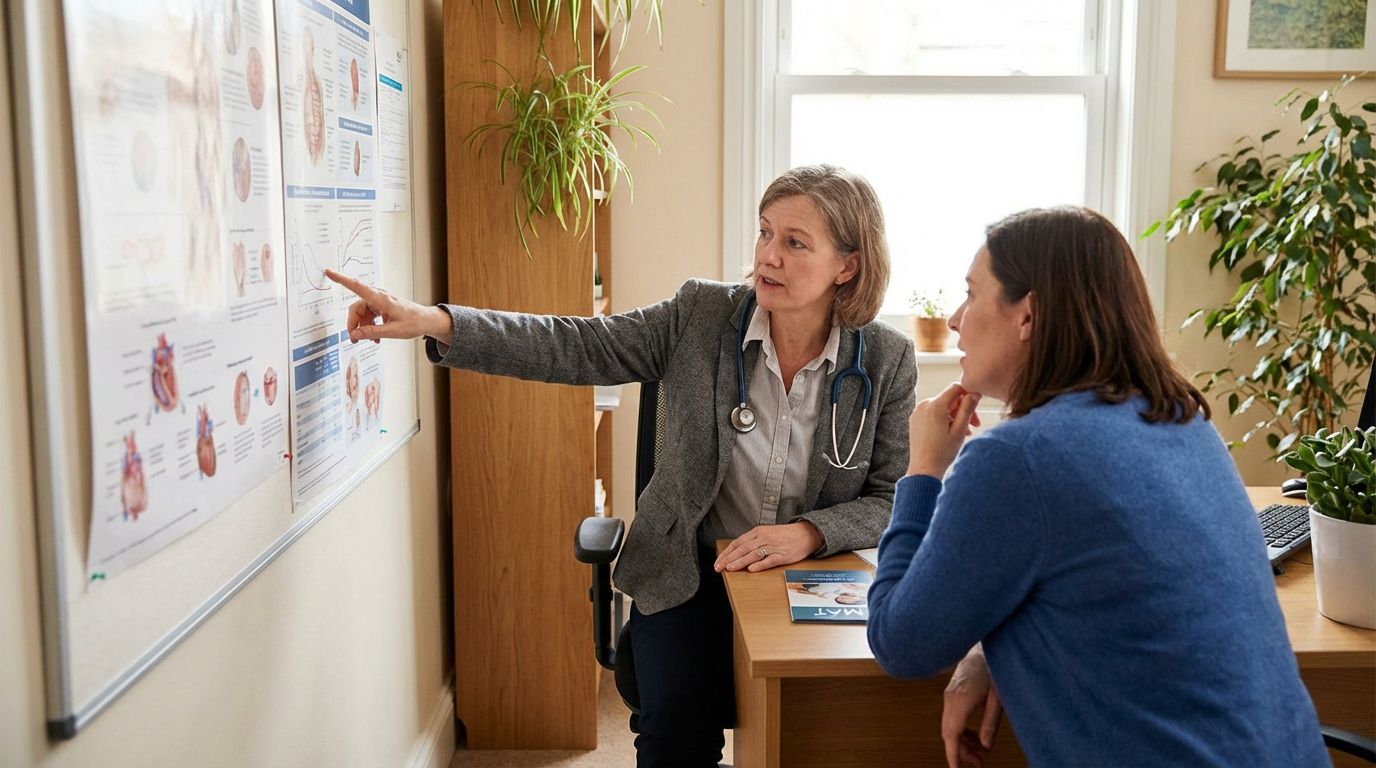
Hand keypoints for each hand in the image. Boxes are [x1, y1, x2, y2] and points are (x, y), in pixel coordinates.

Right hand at [325, 269, 452, 344]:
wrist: (426, 320)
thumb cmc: (414, 323)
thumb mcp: (393, 331)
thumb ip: (372, 332)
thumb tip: (354, 335)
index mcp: (381, 299)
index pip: (357, 287)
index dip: (342, 279)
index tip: (329, 272)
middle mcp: (378, 297)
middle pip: (356, 308)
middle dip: (354, 324)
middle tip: (355, 339)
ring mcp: (379, 301)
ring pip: (361, 313)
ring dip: (363, 327)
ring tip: (372, 340)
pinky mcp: (381, 306)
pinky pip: (368, 315)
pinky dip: (369, 326)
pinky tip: (376, 337)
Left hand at [713, 521, 822, 572]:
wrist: (806, 534)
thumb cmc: (784, 535)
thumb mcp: (766, 534)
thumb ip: (752, 542)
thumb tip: (736, 552)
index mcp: (758, 532)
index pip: (738, 543)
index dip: (726, 553)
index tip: (717, 561)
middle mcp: (764, 538)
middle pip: (743, 549)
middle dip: (729, 559)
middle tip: (718, 567)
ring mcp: (773, 547)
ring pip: (753, 554)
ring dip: (740, 562)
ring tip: (730, 568)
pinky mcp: (783, 555)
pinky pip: (770, 560)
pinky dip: (760, 565)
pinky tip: (752, 569)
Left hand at [907, 383, 981, 478]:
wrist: (923, 469)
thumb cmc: (942, 453)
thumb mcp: (960, 430)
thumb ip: (967, 409)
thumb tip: (975, 393)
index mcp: (935, 406)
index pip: (956, 388)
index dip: (969, 395)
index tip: (977, 407)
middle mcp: (924, 405)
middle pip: (949, 399)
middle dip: (963, 409)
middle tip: (974, 425)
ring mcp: (917, 412)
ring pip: (942, 406)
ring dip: (955, 416)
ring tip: (964, 432)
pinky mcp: (915, 420)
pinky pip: (933, 413)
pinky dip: (944, 419)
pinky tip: (951, 433)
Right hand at [942, 645, 1001, 767]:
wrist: (984, 645)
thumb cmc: (994, 666)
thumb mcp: (998, 697)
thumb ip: (991, 722)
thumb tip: (985, 745)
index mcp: (961, 700)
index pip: (952, 734)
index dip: (953, 754)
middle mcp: (950, 699)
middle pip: (948, 733)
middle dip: (961, 752)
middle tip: (979, 764)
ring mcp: (949, 695)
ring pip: (949, 726)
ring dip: (961, 742)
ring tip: (980, 752)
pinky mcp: (952, 692)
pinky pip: (951, 718)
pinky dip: (960, 730)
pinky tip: (974, 735)